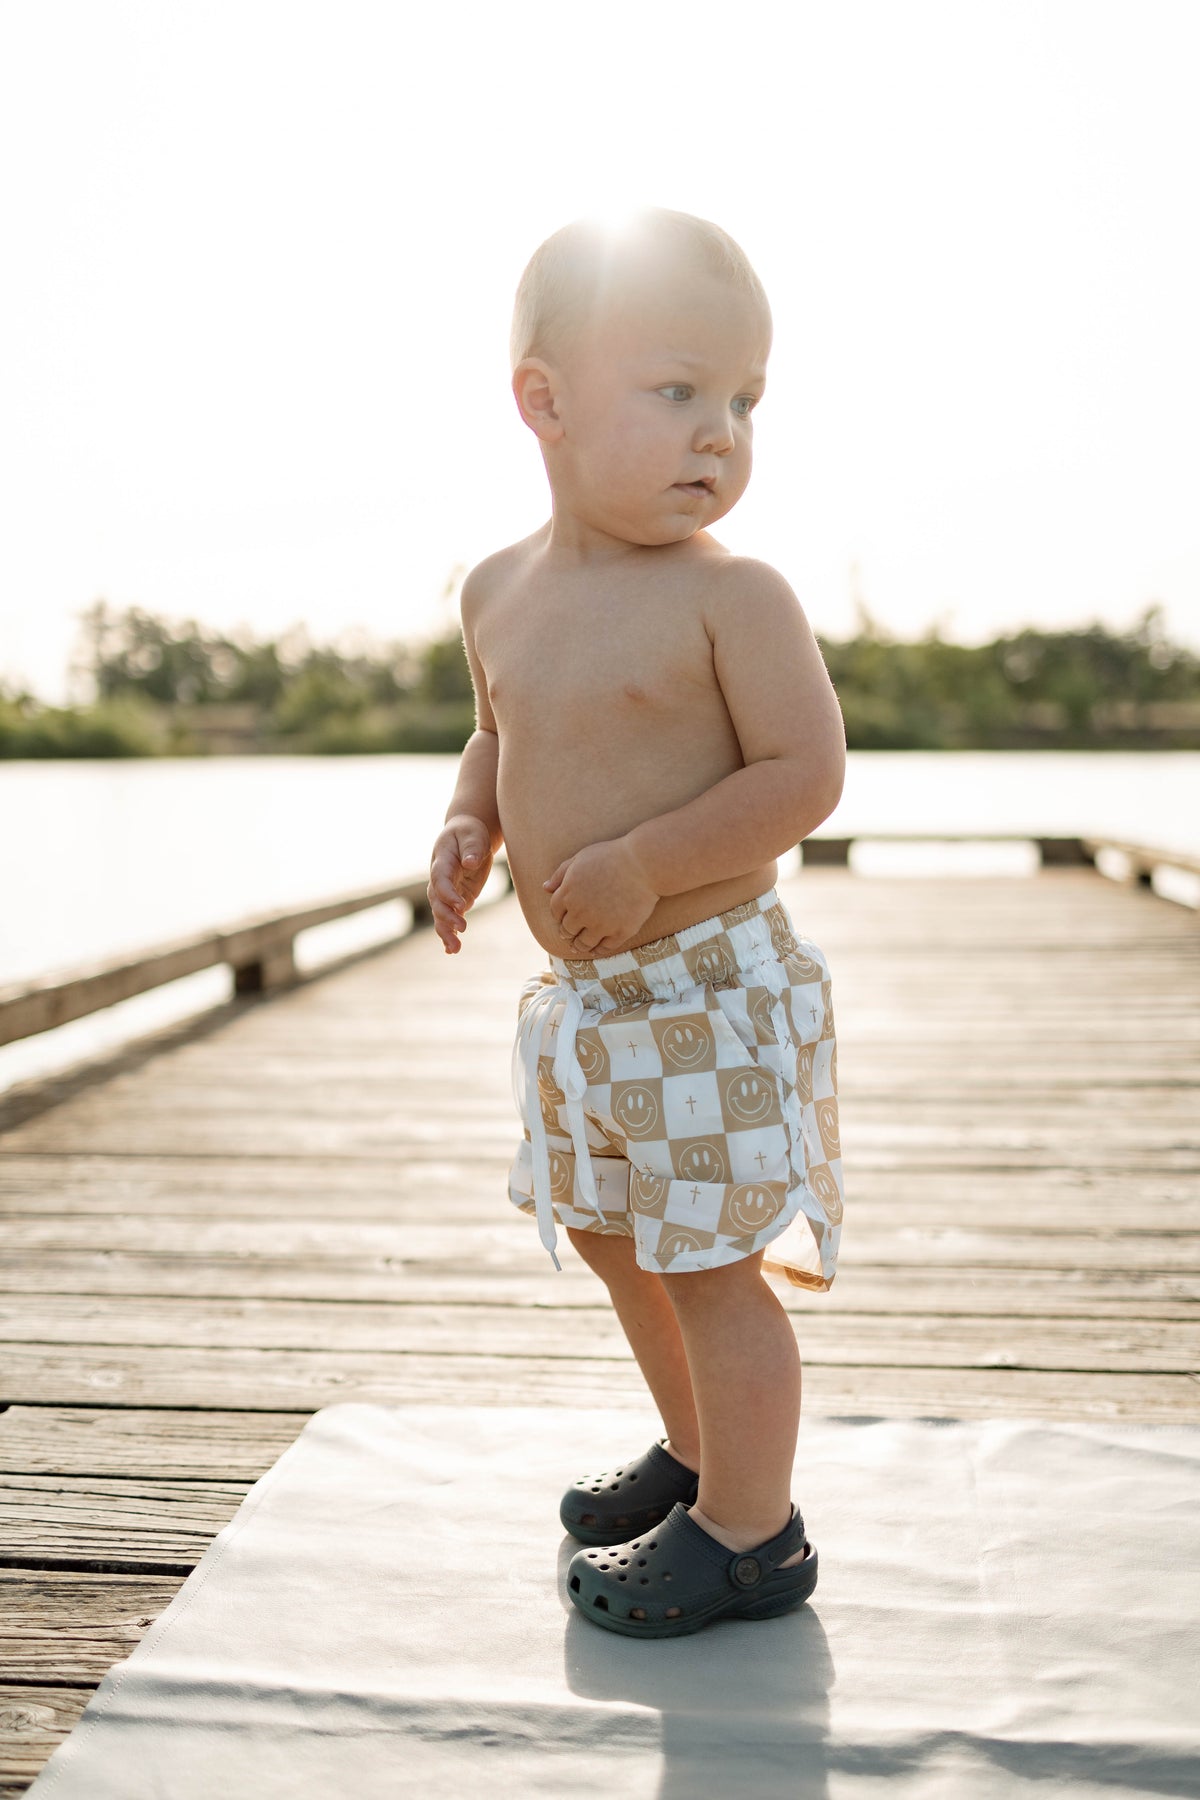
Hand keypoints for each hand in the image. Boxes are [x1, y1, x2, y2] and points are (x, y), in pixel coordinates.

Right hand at [428, 816, 494, 952]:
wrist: (465, 834)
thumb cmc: (469, 831)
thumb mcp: (472, 833)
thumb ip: (472, 847)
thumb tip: (471, 862)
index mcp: (442, 861)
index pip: (440, 879)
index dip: (448, 893)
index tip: (461, 905)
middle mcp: (439, 878)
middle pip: (437, 900)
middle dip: (447, 916)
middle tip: (462, 928)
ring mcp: (445, 891)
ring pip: (440, 913)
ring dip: (445, 931)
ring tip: (454, 948)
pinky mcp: (455, 899)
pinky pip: (448, 917)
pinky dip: (448, 933)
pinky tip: (451, 950)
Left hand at [544, 837, 658, 955]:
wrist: (643, 864)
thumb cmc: (611, 856)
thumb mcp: (580, 858)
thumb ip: (560, 874)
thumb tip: (544, 888)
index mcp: (568, 894)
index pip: (555, 912)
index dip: (558, 916)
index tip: (563, 918)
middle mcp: (580, 912)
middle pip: (567, 930)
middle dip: (567, 933)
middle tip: (570, 936)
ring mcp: (601, 924)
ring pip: (583, 944)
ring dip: (579, 946)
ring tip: (581, 946)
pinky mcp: (620, 932)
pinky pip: (605, 948)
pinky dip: (598, 950)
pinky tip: (597, 949)